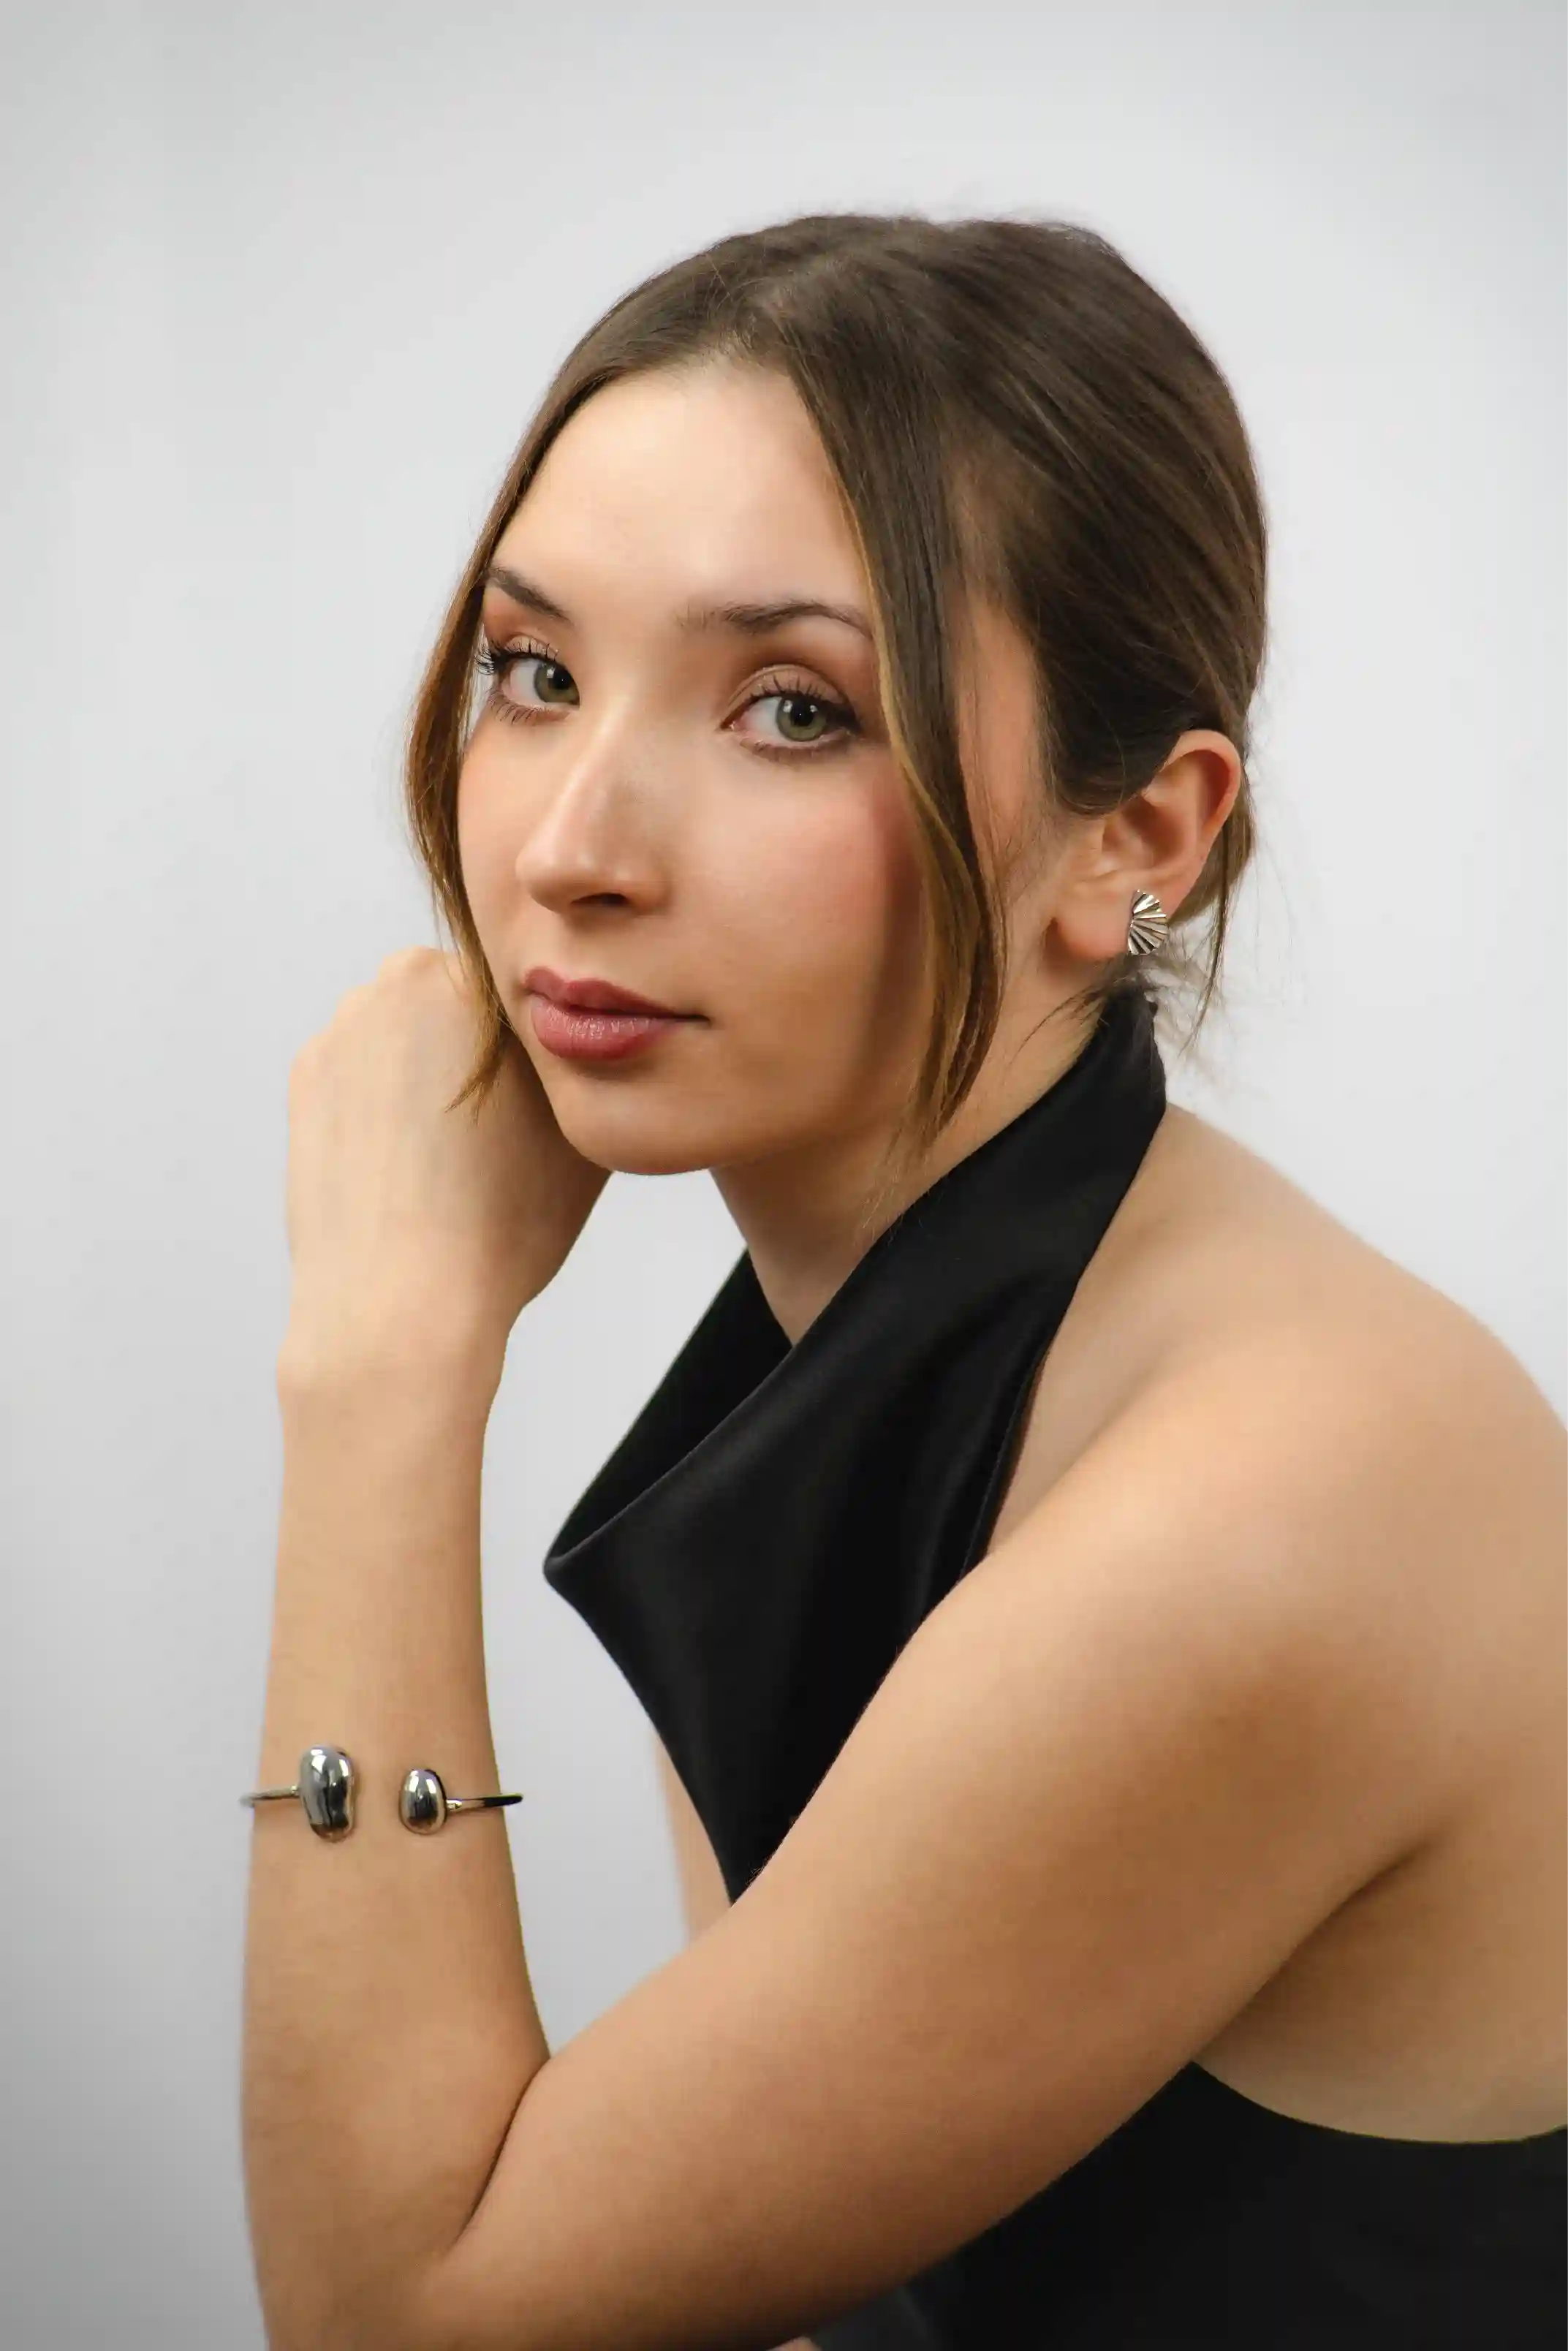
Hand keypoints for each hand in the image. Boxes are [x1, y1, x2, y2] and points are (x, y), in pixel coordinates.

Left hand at [280, 947, 608, 1384]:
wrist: (401, 1302)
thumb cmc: (504, 1221)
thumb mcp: (584, 1127)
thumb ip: (582, 1058)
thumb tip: (581, 1040)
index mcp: (478, 978)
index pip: (523, 984)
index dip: (544, 1039)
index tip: (549, 1090)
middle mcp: (401, 982)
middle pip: (458, 999)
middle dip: (478, 1047)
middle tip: (506, 1126)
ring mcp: (343, 1027)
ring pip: (405, 1034)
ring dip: (427, 1072)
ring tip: (455, 1154)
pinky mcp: (306, 1076)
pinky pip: (362, 1072)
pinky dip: (383, 1107)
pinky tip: (408, 1165)